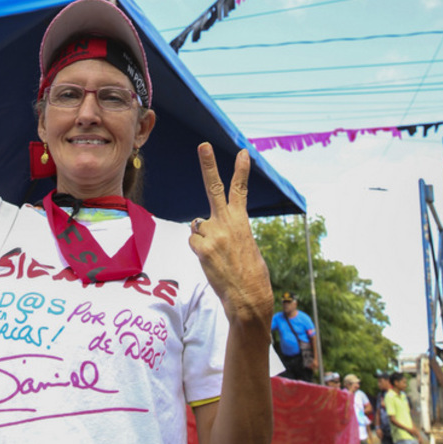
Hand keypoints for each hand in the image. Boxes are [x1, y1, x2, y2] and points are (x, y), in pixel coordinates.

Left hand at [189, 144, 273, 324]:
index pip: (240, 191)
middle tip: (203, 145)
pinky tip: (211, 262)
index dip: (241, 171)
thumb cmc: (249, 274)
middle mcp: (226, 223)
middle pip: (214, 188)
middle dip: (208, 165)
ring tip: (218, 256)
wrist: (248, 298)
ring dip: (204, 238)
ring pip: (198, 226)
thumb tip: (202, 227)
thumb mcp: (245, 245)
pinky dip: (199, 250)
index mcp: (241, 222)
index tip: (243, 152)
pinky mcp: (201, 248)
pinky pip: (193, 241)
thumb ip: (227, 230)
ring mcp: (213, 234)